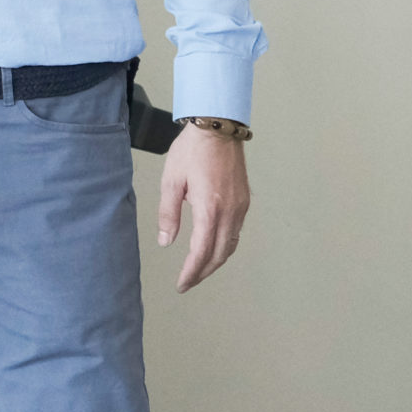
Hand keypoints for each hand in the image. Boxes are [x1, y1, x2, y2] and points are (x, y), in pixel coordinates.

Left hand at [156, 124, 250, 291]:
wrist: (218, 127)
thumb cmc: (192, 150)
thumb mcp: (172, 180)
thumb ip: (169, 213)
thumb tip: (166, 241)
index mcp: (210, 208)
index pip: (201, 251)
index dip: (192, 272)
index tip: (182, 284)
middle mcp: (230, 211)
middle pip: (219, 254)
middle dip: (203, 272)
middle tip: (188, 282)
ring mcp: (240, 207)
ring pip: (231, 245)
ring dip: (215, 261)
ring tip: (199, 269)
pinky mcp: (244, 201)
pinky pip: (236, 232)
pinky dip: (225, 246)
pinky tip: (214, 247)